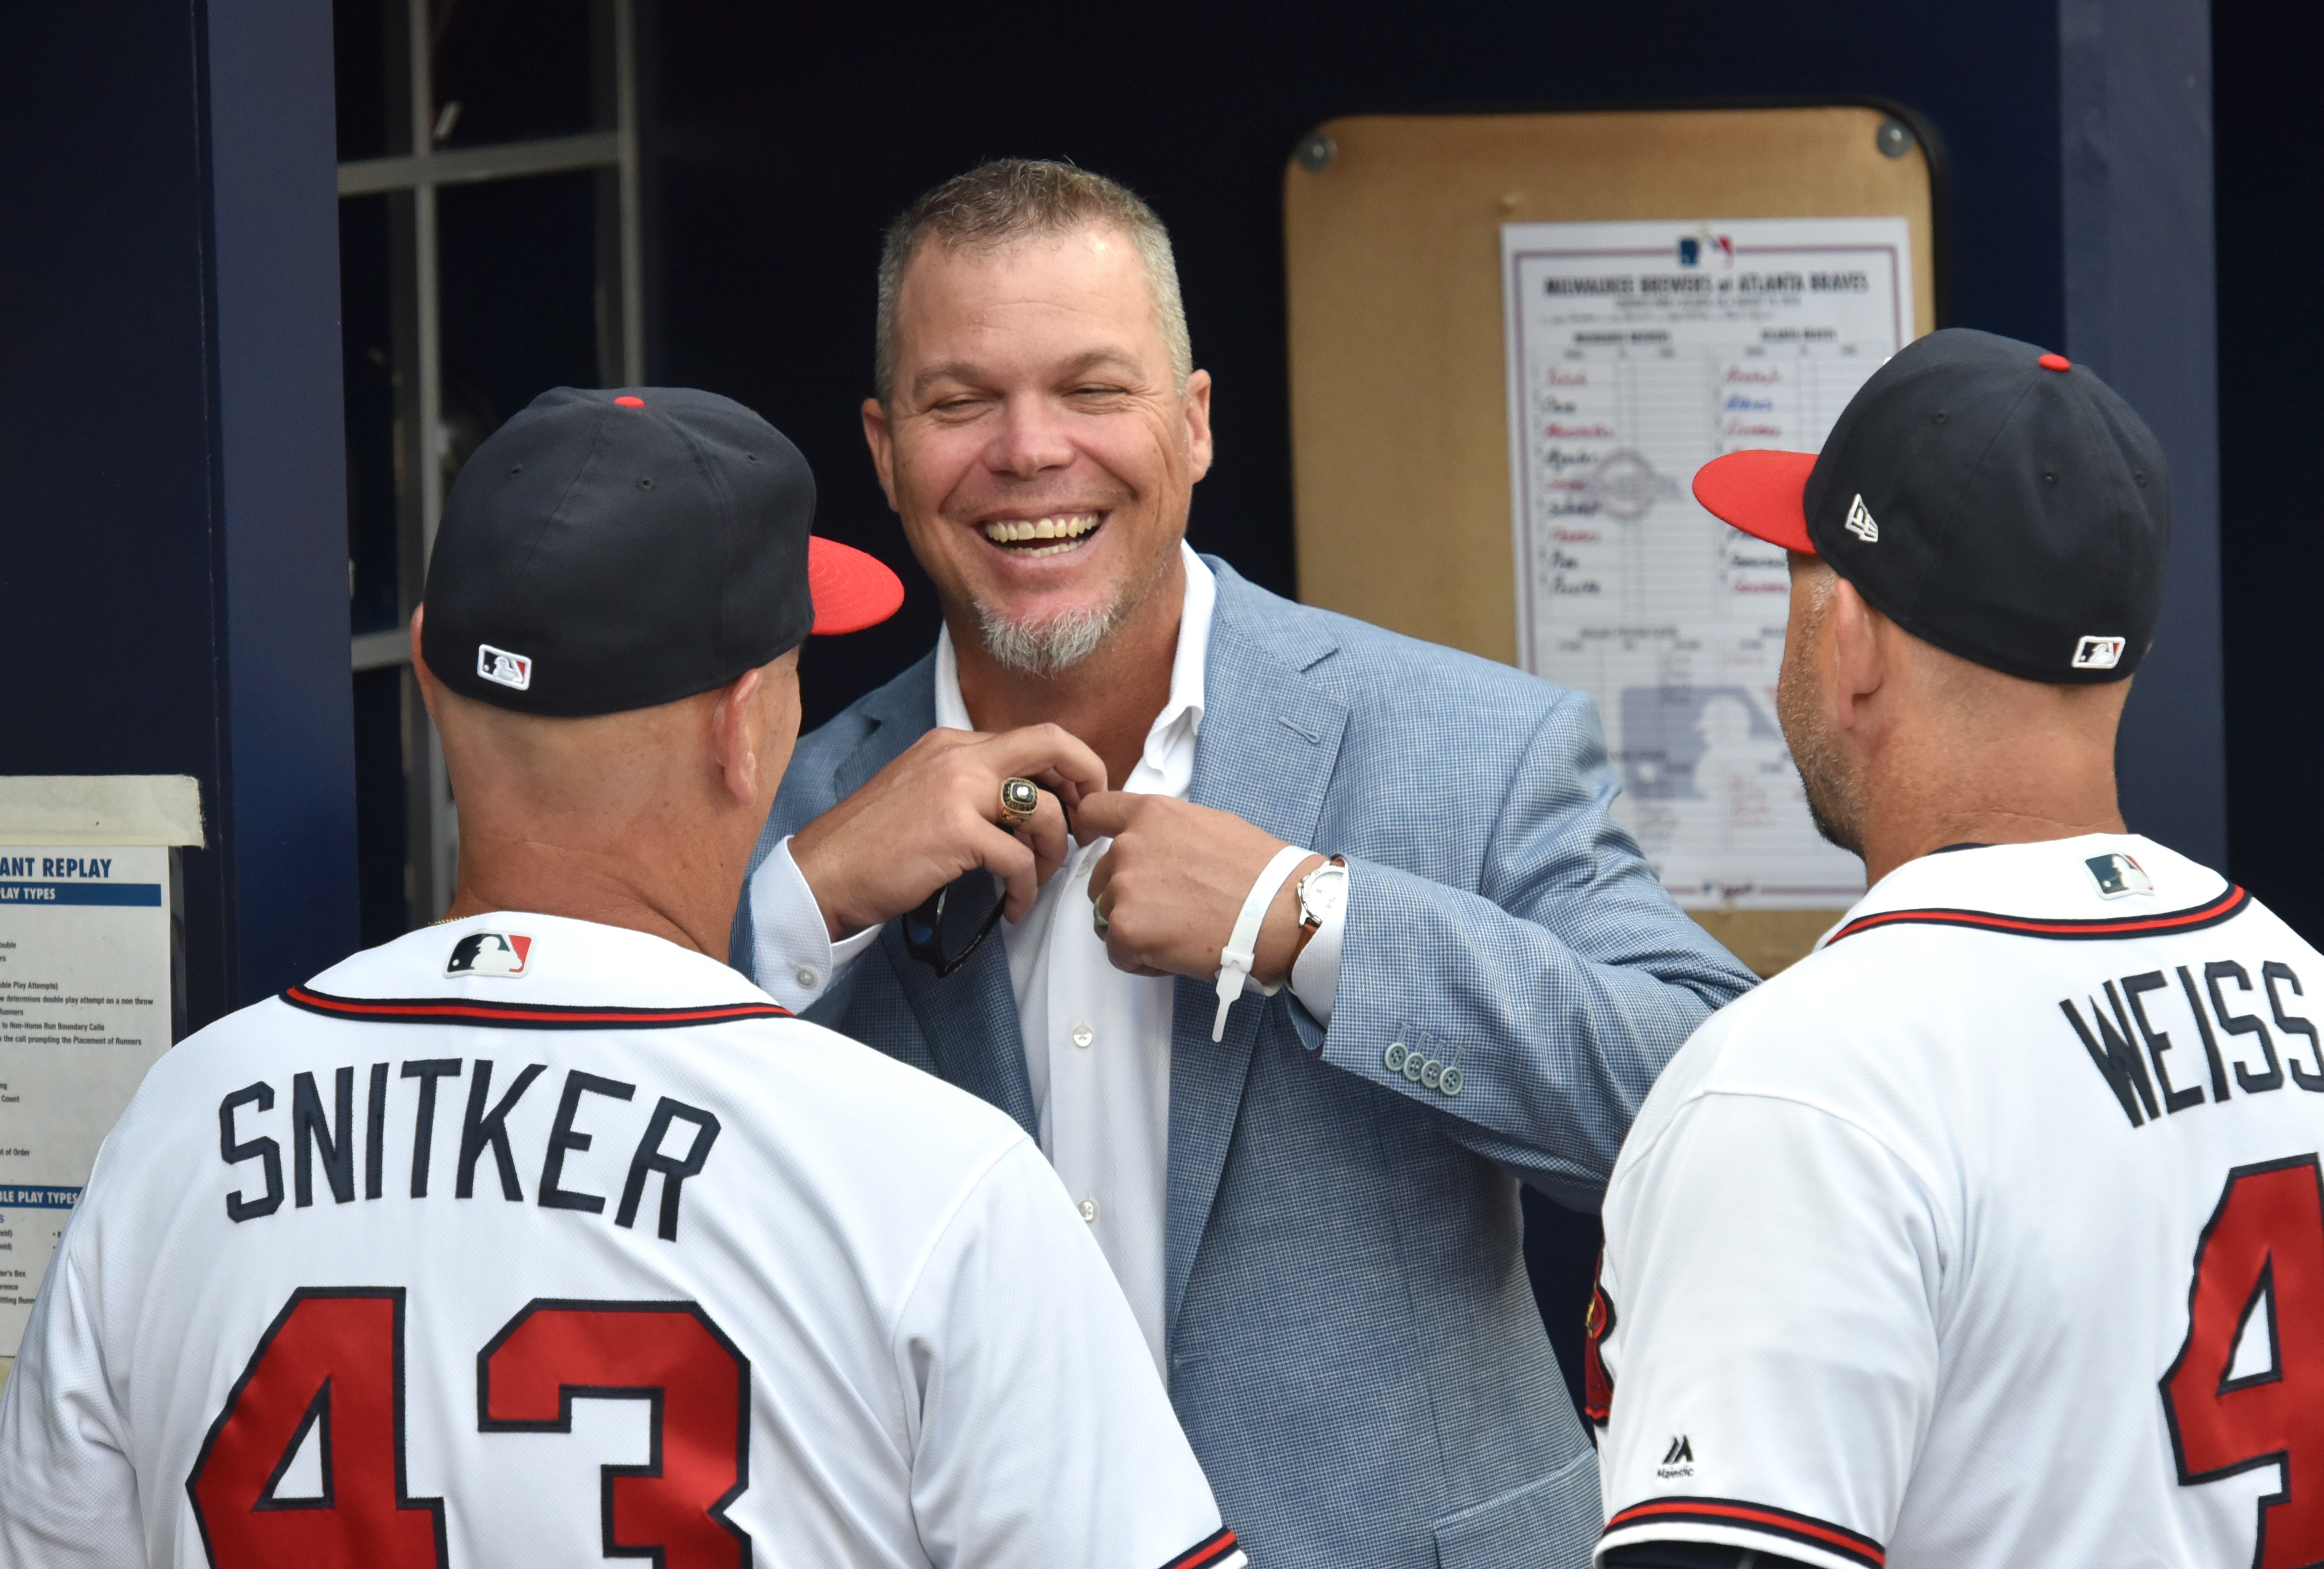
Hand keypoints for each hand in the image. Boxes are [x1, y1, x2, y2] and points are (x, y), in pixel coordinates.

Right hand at [790, 725, 1107, 939]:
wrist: (824, 873)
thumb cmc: (872, 844)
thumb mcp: (925, 790)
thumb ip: (972, 786)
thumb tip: (1028, 803)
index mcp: (953, 743)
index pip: (1035, 738)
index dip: (1070, 768)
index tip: (1077, 801)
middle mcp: (959, 756)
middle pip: (1053, 745)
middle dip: (1088, 782)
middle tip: (1087, 824)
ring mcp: (957, 790)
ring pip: (1043, 811)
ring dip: (1052, 853)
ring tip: (1034, 880)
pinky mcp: (956, 832)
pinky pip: (1019, 861)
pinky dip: (1026, 889)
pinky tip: (1014, 906)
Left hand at [1077, 793, 1323, 983]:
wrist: (1279, 911)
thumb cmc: (1259, 872)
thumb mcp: (1210, 826)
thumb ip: (1169, 832)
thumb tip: (1158, 848)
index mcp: (1150, 815)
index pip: (1093, 812)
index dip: (1091, 832)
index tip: (1095, 846)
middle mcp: (1128, 846)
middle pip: (1101, 876)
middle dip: (1127, 895)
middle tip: (1169, 909)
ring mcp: (1123, 888)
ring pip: (1107, 916)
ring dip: (1134, 928)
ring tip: (1179, 932)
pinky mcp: (1126, 929)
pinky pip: (1117, 952)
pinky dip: (1141, 959)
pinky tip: (1177, 952)